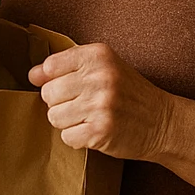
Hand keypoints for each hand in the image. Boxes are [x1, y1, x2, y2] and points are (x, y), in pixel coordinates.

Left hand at [28, 42, 173, 161]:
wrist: (162, 121)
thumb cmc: (129, 94)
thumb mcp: (105, 67)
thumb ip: (68, 66)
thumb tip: (32, 75)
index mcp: (98, 55)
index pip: (50, 66)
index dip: (53, 80)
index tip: (69, 87)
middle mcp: (100, 77)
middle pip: (48, 94)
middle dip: (60, 103)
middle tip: (83, 105)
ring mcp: (101, 104)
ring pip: (54, 117)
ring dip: (68, 122)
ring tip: (89, 118)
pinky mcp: (101, 130)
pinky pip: (67, 137)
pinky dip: (78, 138)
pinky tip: (94, 131)